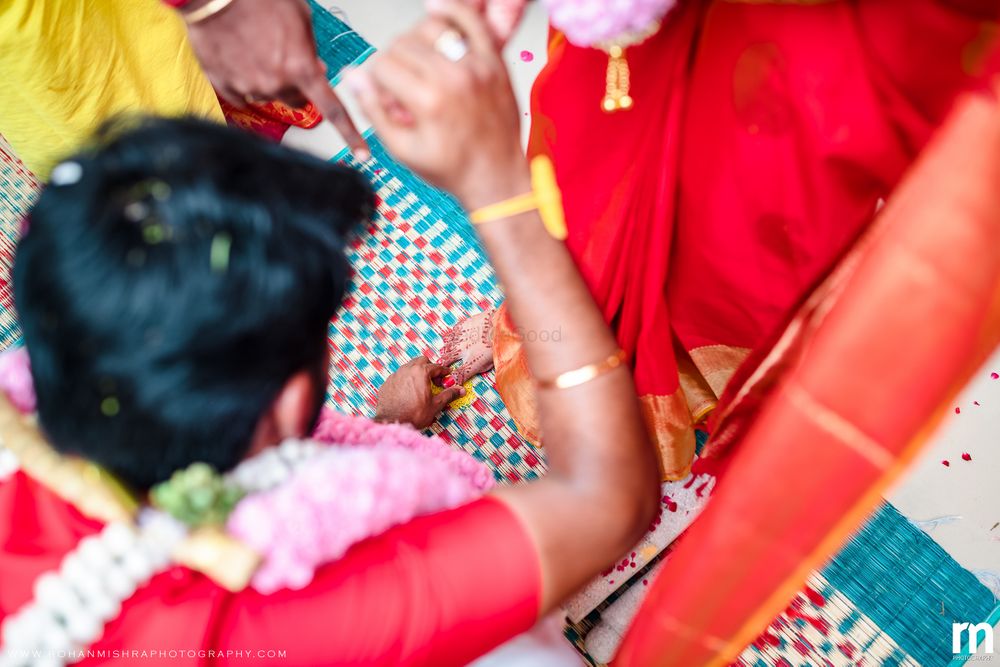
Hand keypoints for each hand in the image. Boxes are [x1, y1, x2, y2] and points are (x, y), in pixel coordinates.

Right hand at [182, 0, 368, 157]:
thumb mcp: (300, 16)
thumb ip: (311, 49)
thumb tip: (317, 70)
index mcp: (300, 67)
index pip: (333, 110)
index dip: (350, 134)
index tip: (362, 153)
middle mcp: (276, 83)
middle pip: (297, 100)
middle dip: (297, 85)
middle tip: (286, 60)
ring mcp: (248, 87)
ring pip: (269, 95)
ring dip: (269, 80)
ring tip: (257, 47)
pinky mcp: (224, 85)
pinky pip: (241, 94)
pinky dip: (244, 80)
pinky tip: (240, 57)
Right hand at [346, 0, 529, 209]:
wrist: (496, 175)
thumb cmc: (454, 168)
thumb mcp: (403, 150)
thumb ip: (373, 110)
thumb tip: (352, 77)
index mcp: (428, 102)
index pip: (383, 64)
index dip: (375, 77)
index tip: (382, 91)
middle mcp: (453, 79)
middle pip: (402, 44)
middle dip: (393, 61)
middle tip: (400, 82)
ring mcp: (476, 67)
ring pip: (430, 27)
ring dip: (416, 40)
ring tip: (418, 61)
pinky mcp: (494, 62)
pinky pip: (471, 21)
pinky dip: (451, 10)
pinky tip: (434, 10)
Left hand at [374, 356, 464, 428]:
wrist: (392, 422)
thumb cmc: (414, 414)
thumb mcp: (435, 405)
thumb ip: (448, 395)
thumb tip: (459, 390)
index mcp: (421, 372)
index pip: (436, 367)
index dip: (444, 371)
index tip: (446, 375)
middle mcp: (407, 370)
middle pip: (421, 361)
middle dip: (429, 367)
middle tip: (434, 379)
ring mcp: (395, 375)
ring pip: (408, 367)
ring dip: (417, 372)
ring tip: (421, 385)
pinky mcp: (387, 383)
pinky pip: (399, 376)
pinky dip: (406, 380)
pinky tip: (408, 391)